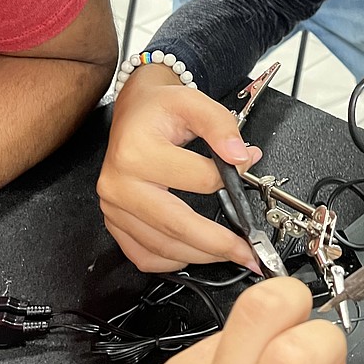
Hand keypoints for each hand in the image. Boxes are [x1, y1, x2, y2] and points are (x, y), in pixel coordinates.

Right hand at [98, 65, 262, 271]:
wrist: (132, 111)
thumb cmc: (159, 109)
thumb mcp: (193, 102)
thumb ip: (221, 126)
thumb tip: (242, 157)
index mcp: (137, 151)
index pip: (197, 179)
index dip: (230, 182)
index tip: (249, 182)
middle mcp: (119, 183)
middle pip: (176, 225)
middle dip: (218, 244)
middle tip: (248, 252)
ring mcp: (114, 207)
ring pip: (161, 247)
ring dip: (200, 256)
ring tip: (229, 253)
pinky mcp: (114, 221)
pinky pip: (143, 255)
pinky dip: (171, 262)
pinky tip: (192, 253)